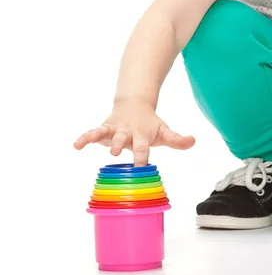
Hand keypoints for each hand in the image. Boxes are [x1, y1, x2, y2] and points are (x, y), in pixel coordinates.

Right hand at [73, 99, 194, 165]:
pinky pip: (92, 132)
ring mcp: (114, 129)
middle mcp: (127, 131)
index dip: (142, 158)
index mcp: (142, 135)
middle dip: (119, 143)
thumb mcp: (164, 131)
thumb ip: (176, 139)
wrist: (135, 105)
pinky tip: (75, 145)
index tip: (140, 169)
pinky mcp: (103, 128)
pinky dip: (84, 137)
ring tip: (89, 140)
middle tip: (115, 151)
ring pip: (105, 131)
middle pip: (123, 137)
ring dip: (99, 136)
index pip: (143, 148)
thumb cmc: (150, 125)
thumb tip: (193, 141)